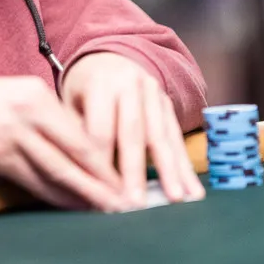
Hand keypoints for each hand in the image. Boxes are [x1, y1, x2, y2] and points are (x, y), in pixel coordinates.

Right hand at [0, 76, 129, 210]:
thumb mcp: (5, 100)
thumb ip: (37, 121)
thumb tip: (69, 150)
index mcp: (34, 92)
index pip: (80, 129)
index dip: (106, 158)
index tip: (125, 176)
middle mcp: (28, 109)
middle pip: (79, 150)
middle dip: (107, 179)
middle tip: (131, 200)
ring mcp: (13, 131)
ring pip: (61, 168)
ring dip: (89, 193)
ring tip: (111, 210)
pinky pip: (34, 180)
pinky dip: (57, 197)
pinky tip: (73, 207)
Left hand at [62, 52, 203, 207]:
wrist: (108, 59)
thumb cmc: (83, 93)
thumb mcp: (71, 106)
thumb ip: (77, 137)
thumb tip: (84, 182)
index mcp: (101, 84)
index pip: (101, 129)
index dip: (102, 163)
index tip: (103, 194)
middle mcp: (130, 84)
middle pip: (133, 133)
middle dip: (136, 171)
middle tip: (137, 204)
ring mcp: (153, 92)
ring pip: (161, 135)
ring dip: (170, 171)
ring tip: (177, 199)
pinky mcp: (168, 103)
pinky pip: (176, 136)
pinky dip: (184, 165)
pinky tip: (192, 189)